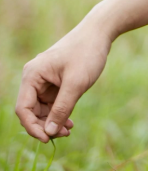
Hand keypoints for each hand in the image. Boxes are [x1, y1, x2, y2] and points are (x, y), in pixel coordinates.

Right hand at [15, 21, 112, 141]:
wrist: (100, 32)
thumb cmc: (87, 53)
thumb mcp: (76, 83)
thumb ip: (62, 108)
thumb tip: (49, 132)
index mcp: (32, 75)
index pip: (23, 109)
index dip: (32, 127)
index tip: (48, 139)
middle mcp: (34, 77)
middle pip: (31, 111)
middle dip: (46, 125)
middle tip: (65, 134)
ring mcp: (45, 79)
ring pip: (42, 109)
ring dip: (53, 121)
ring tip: (69, 129)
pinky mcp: (55, 81)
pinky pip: (52, 102)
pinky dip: (60, 112)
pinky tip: (70, 122)